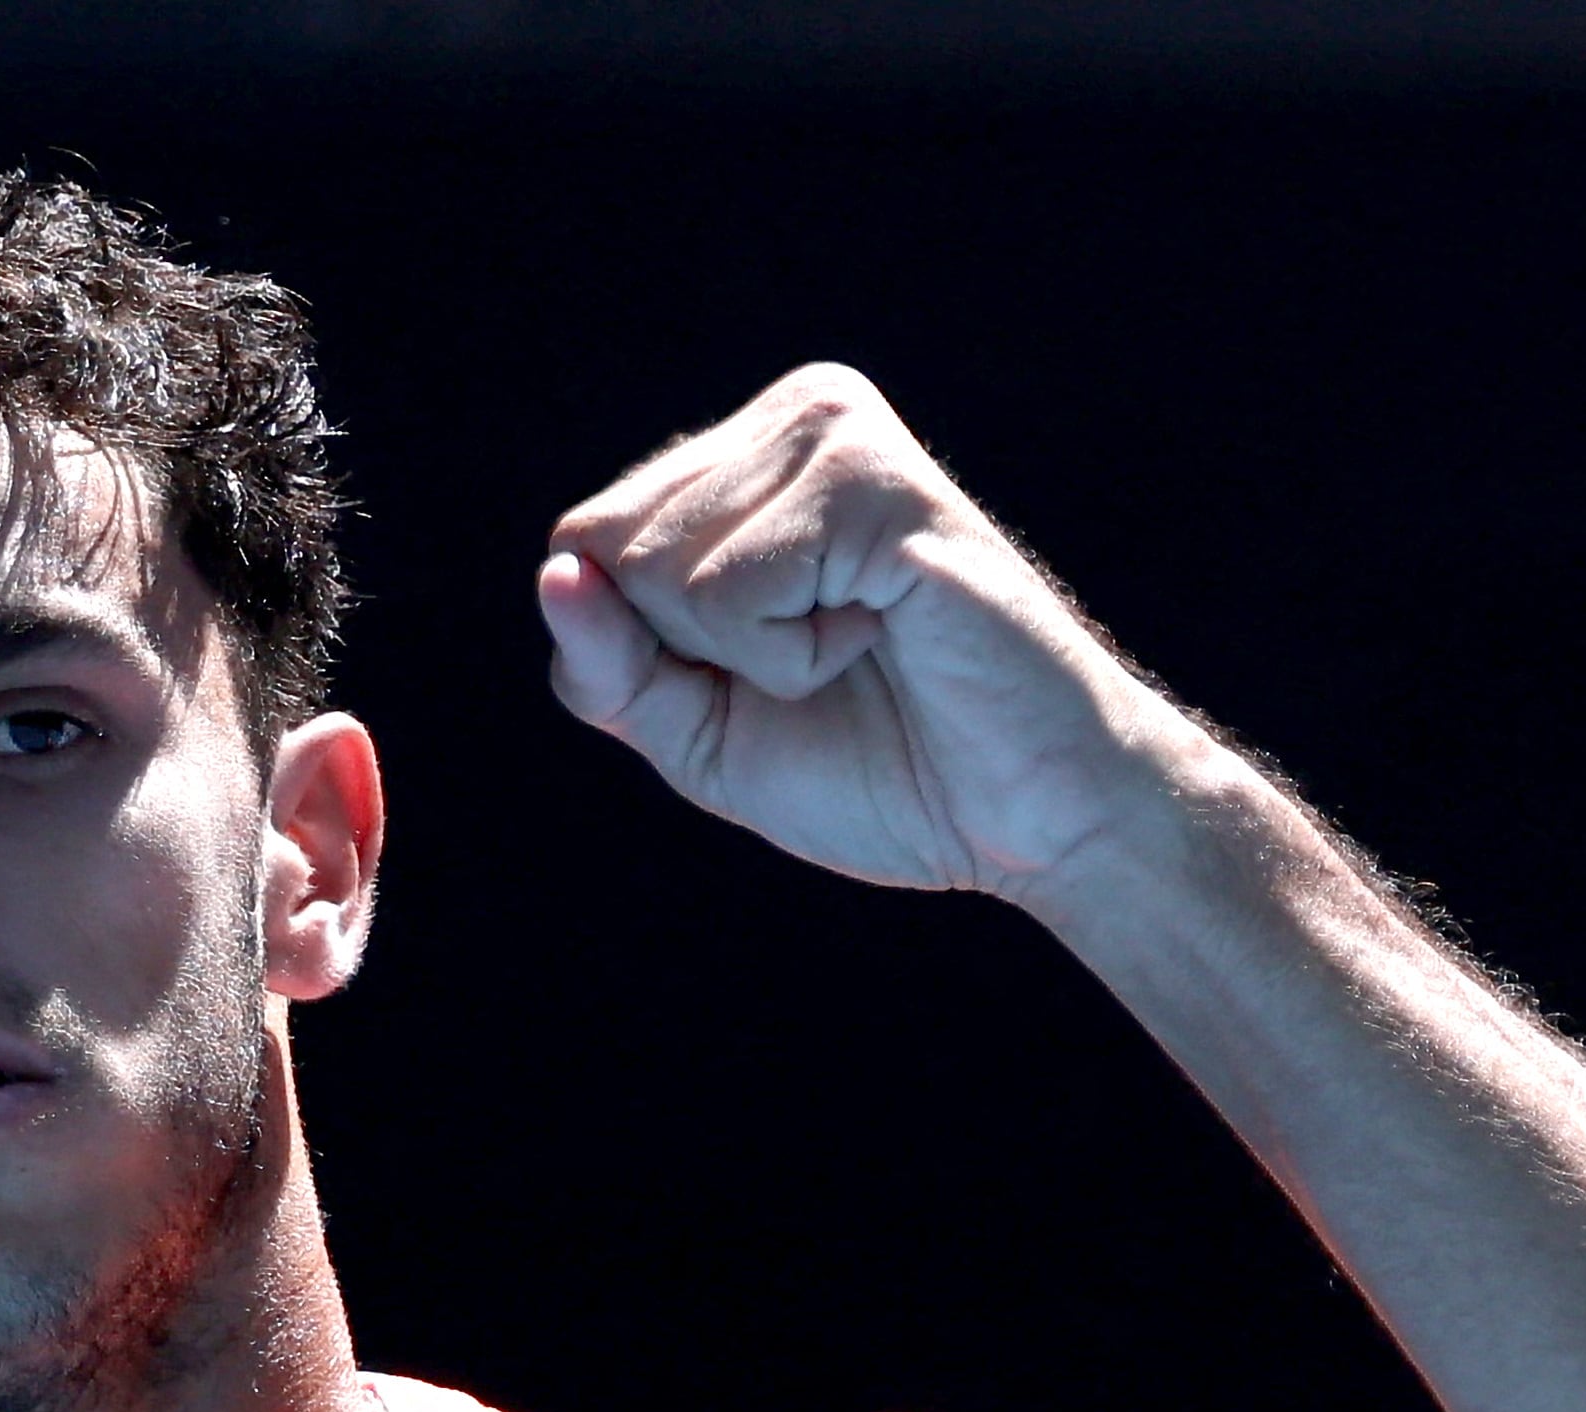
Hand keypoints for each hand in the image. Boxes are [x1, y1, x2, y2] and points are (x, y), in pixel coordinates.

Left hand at [540, 363, 1208, 901]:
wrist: (1028, 816)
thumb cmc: (879, 768)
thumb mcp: (699, 736)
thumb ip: (606, 668)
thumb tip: (557, 576)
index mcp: (745, 463)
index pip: (583, 545)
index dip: (643, 651)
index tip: (764, 675)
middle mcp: (789, 421)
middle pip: (606, 548)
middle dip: (694, 654)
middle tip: (825, 662)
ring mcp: (834, 434)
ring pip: (659, 568)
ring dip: (752, 657)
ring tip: (861, 643)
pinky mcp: (874, 478)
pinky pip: (729, 590)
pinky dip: (793, 655)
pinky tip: (883, 632)